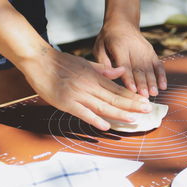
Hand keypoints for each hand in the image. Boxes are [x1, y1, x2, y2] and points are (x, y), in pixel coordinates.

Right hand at [19, 48, 152, 130]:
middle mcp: (90, 86)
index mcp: (95, 77)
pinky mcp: (66, 103)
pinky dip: (94, 119)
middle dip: (132, 105)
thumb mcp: (86, 63)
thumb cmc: (62, 62)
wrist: (39, 60)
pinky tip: (105, 125)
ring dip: (119, 113)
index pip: (118, 89)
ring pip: (102, 106)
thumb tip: (122, 70)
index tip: (145, 102)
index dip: (132, 96)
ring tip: (133, 119)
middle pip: (114, 98)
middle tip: (148, 110)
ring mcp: (78, 94)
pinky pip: (82, 112)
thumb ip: (104, 70)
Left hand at [93, 22, 166, 97]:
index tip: (132, 89)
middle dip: (142, 83)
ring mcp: (145, 50)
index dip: (129, 77)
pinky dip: (162, 75)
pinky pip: (158, 64)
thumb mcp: (99, 46)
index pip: (125, 64)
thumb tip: (110, 75)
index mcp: (119, 46)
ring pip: (150, 67)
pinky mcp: (152, 52)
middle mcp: (134, 48)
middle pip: (139, 67)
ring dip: (153, 81)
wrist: (123, 23)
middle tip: (144, 96)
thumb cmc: (108, 39)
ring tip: (154, 93)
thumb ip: (103, 61)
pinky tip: (163, 86)